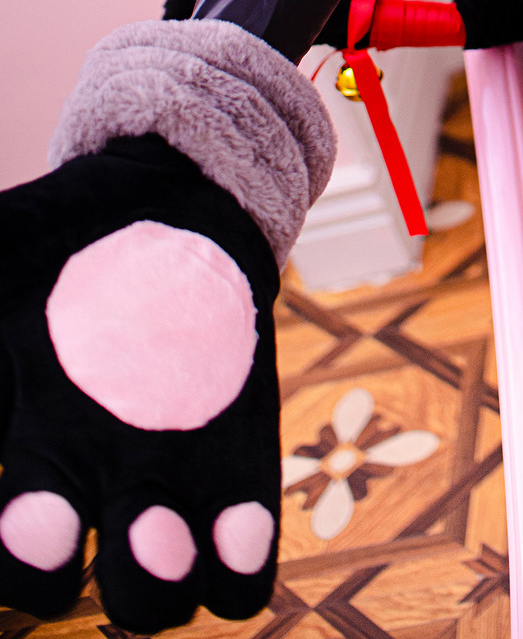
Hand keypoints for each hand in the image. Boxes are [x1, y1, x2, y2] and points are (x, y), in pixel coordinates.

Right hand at [0, 135, 280, 629]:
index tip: (8, 498)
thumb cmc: (63, 233)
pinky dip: (235, 566)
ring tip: (153, 526)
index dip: (0, 540)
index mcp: (14, 434)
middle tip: (47, 517)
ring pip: (147, 590)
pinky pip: (239, 562)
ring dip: (148, 581)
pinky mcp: (235, 468)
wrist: (173, 190)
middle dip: (35, 572)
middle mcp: (74, 475)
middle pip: (40, 578)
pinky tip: (230, 530)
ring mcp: (156, 478)